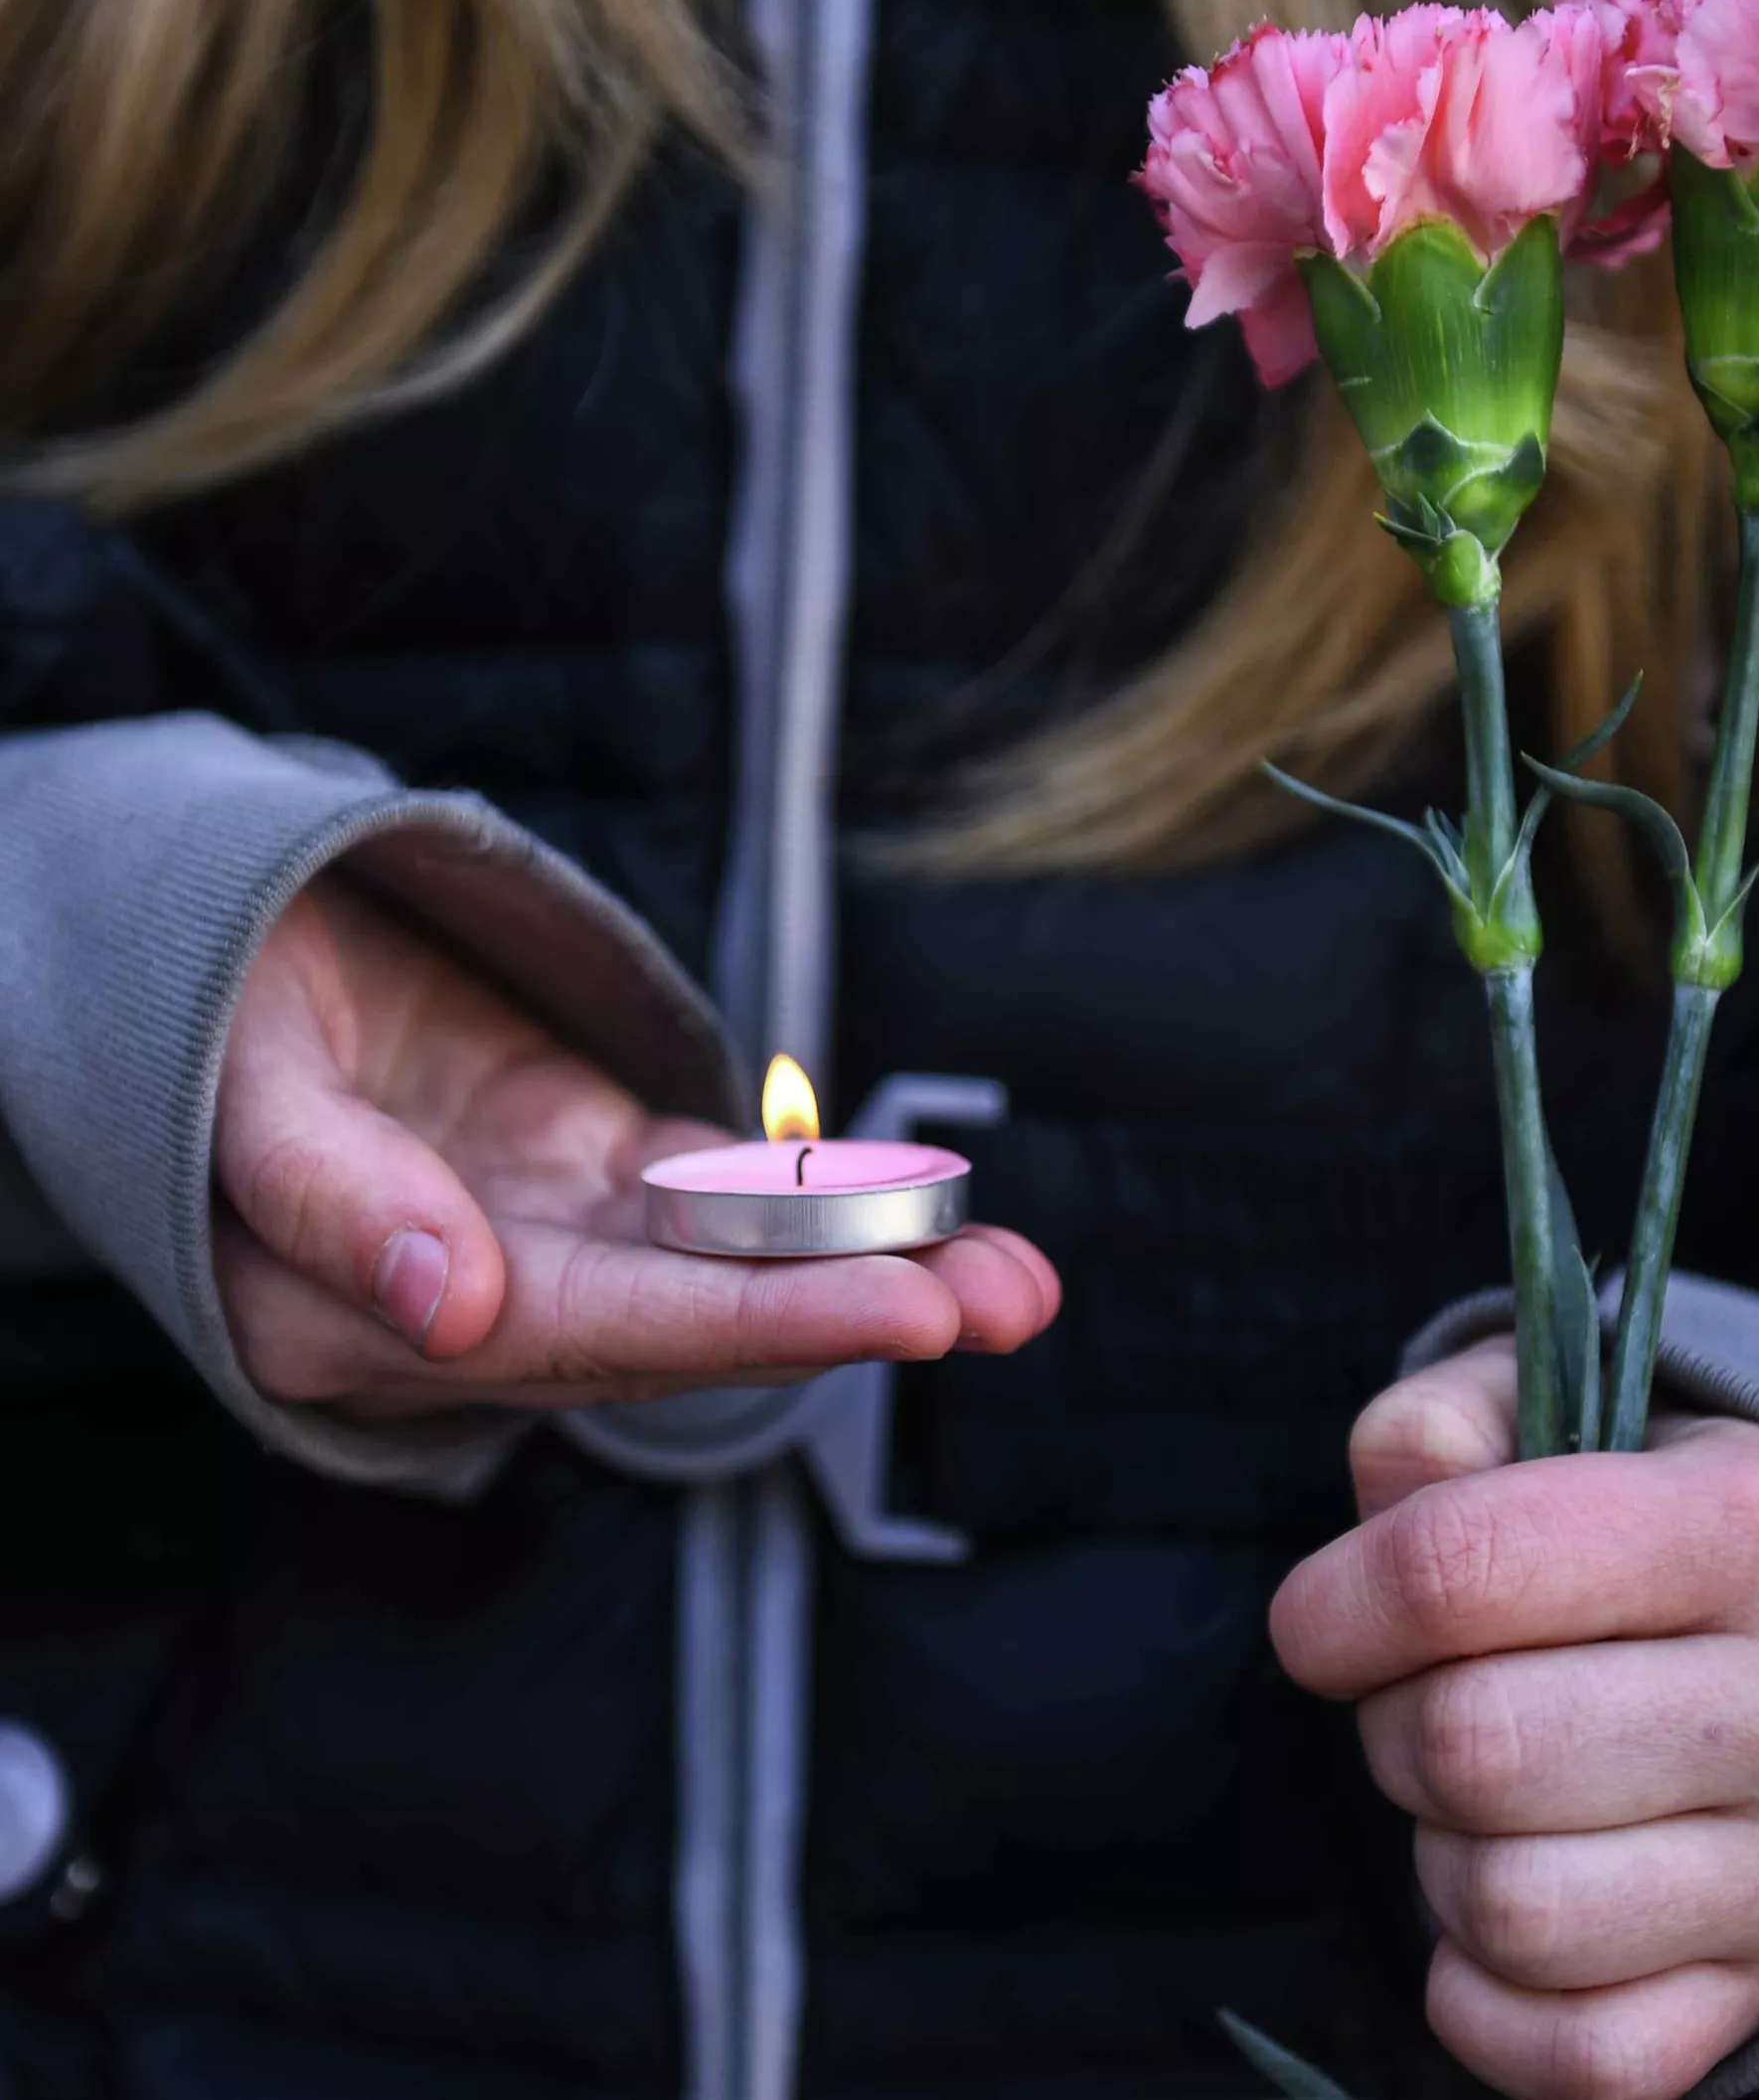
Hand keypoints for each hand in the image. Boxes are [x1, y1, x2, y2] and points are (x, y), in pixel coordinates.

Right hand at [215, 877, 1058, 1418]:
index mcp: (372, 1317)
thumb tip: (457, 1306)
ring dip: (874, 1270)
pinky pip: (725, 1196)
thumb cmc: (211, 1015)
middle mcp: (485, 1301)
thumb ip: (337, 1198)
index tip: (907, 1308)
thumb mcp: (242, 1087)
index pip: (594, 1330)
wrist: (222, 958)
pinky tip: (926, 1208)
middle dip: (859, 1310)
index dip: (757, 1322)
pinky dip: (827, 1202)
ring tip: (1017, 1276)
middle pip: (691, 1319)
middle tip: (1011, 1300)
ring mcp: (552, 1237)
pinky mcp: (597, 1174)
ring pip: (730, 1266)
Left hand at [1271, 1340, 1758, 2099]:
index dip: (1336, 1602)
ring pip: (1512, 1913)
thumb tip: (1386, 1502)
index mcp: (1752, 1524)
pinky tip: (1500, 1898)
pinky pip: (1568, 2056)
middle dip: (1391, 1724)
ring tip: (1481, 1793)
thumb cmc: (1637, 1520)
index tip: (1322, 1620)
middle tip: (1424, 1698)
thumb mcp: (1554, 1414)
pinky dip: (1485, 1996)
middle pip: (1471, 1749)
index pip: (1456, 1568)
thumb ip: (1440, 1427)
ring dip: (1439, 1857)